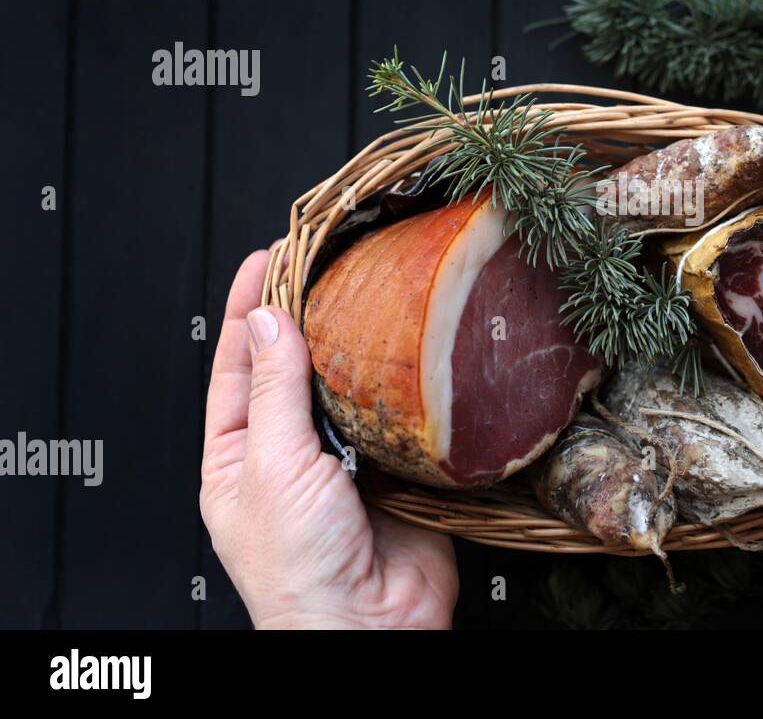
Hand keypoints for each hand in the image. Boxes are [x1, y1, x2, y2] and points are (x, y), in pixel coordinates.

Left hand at [200, 249, 458, 628]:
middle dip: (303, 314)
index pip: (237, 364)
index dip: (248, 308)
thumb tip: (265, 322)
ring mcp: (344, 459)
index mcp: (238, 456)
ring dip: (353, 343)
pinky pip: (394, 411)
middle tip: (321, 260)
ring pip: (345, 384)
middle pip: (293, 367)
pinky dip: (399, 381)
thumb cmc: (299, 571)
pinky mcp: (395, 466)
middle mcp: (289, 453)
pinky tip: (406, 349)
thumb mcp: (270, 467)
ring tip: (364, 291)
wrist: (371, 625)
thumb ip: (273, 391)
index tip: (267, 257)